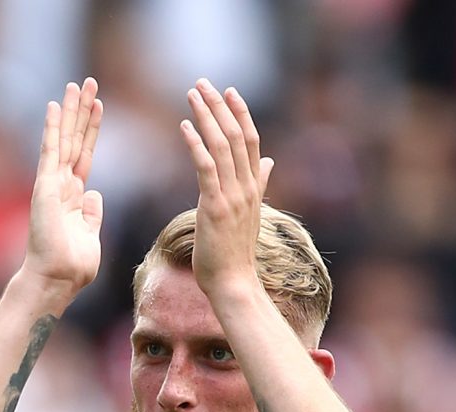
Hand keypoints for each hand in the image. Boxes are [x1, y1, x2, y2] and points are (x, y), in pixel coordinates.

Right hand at [23, 78, 104, 300]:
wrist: (57, 279)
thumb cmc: (73, 266)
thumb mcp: (91, 234)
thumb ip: (92, 213)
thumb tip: (94, 194)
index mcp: (73, 196)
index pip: (84, 154)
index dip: (91, 129)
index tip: (98, 105)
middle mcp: (61, 185)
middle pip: (74, 139)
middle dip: (81, 111)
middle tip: (88, 82)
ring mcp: (51, 184)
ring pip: (63, 139)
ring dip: (70, 111)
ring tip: (77, 84)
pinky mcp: (45, 187)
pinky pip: (50, 151)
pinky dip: (52, 128)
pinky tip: (54, 106)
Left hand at [180, 81, 274, 304]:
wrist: (234, 283)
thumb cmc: (236, 253)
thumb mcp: (251, 212)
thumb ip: (260, 182)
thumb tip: (271, 161)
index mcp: (255, 186)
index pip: (251, 140)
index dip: (240, 113)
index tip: (228, 91)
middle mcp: (247, 187)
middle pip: (236, 135)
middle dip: (219, 106)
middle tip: (203, 83)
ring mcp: (232, 196)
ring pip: (222, 146)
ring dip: (205, 117)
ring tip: (191, 95)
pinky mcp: (215, 207)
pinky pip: (206, 168)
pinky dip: (196, 144)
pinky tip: (185, 127)